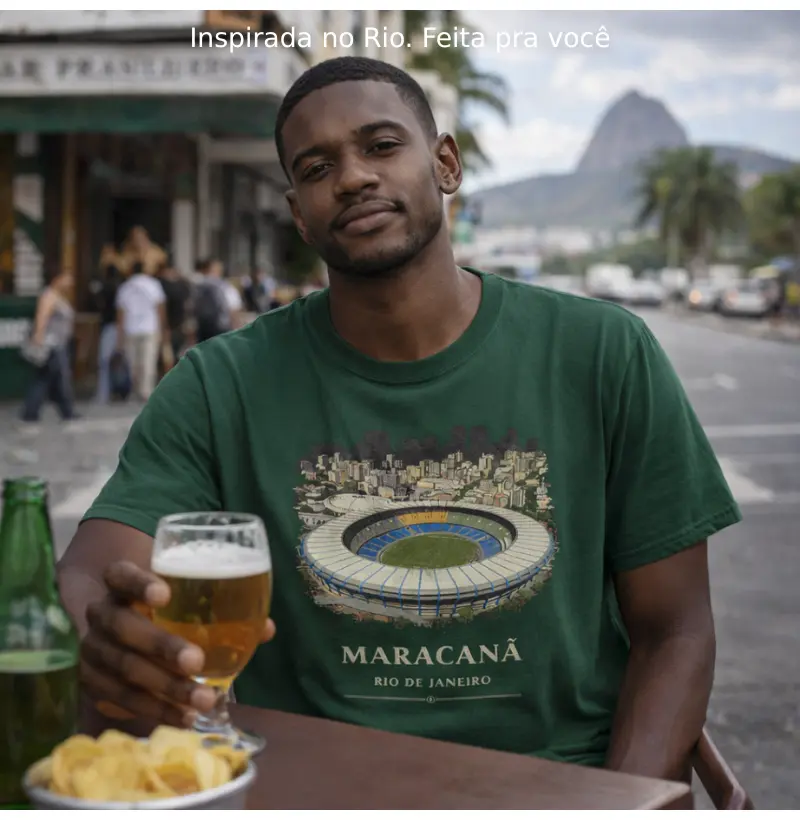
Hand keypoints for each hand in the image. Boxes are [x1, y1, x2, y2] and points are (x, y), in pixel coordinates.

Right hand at [80, 560, 275, 726]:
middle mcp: (102, 613)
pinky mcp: (92, 683)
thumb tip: (266, 629)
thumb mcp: (184, 600)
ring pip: (125, 669)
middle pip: (123, 627)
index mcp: (121, 584)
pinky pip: (123, 700)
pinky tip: (186, 718)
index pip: (120, 574)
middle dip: (161, 646)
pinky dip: (156, 711)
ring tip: (204, 700)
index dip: (139, 583)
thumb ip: (222, 607)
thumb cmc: (163, 611)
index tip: (166, 594)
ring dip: (166, 688)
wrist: (117, 635)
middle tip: (196, 662)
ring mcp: (93, 650)